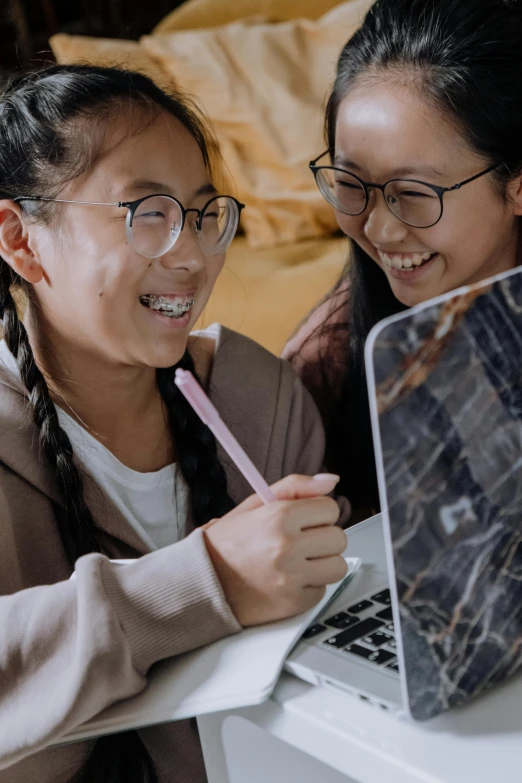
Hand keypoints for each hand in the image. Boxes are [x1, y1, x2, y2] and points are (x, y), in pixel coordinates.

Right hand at [203, 474, 347, 626]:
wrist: (204, 581)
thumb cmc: (229, 542)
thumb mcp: (256, 503)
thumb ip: (296, 486)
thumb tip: (331, 480)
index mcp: (279, 516)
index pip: (330, 508)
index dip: (317, 514)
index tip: (304, 520)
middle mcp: (287, 547)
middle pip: (338, 538)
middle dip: (323, 538)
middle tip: (300, 542)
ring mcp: (291, 578)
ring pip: (337, 566)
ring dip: (322, 564)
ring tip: (297, 562)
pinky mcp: (294, 603)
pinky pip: (322, 590)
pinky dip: (309, 586)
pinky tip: (288, 580)